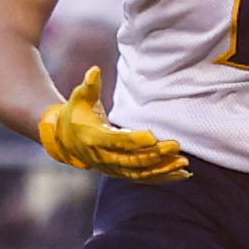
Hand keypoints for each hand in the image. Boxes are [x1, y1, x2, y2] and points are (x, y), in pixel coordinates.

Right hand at [38, 67, 188, 182]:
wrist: (65, 139)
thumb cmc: (76, 114)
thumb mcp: (79, 98)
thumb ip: (89, 86)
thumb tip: (94, 71)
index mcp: (93, 138)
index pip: (116, 141)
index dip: (134, 140)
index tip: (152, 136)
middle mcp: (102, 158)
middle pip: (132, 160)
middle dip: (155, 155)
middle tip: (175, 146)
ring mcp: (112, 169)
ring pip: (140, 173)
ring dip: (163, 169)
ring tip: (184, 164)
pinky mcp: (121, 173)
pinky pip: (143, 178)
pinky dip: (163, 177)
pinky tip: (182, 174)